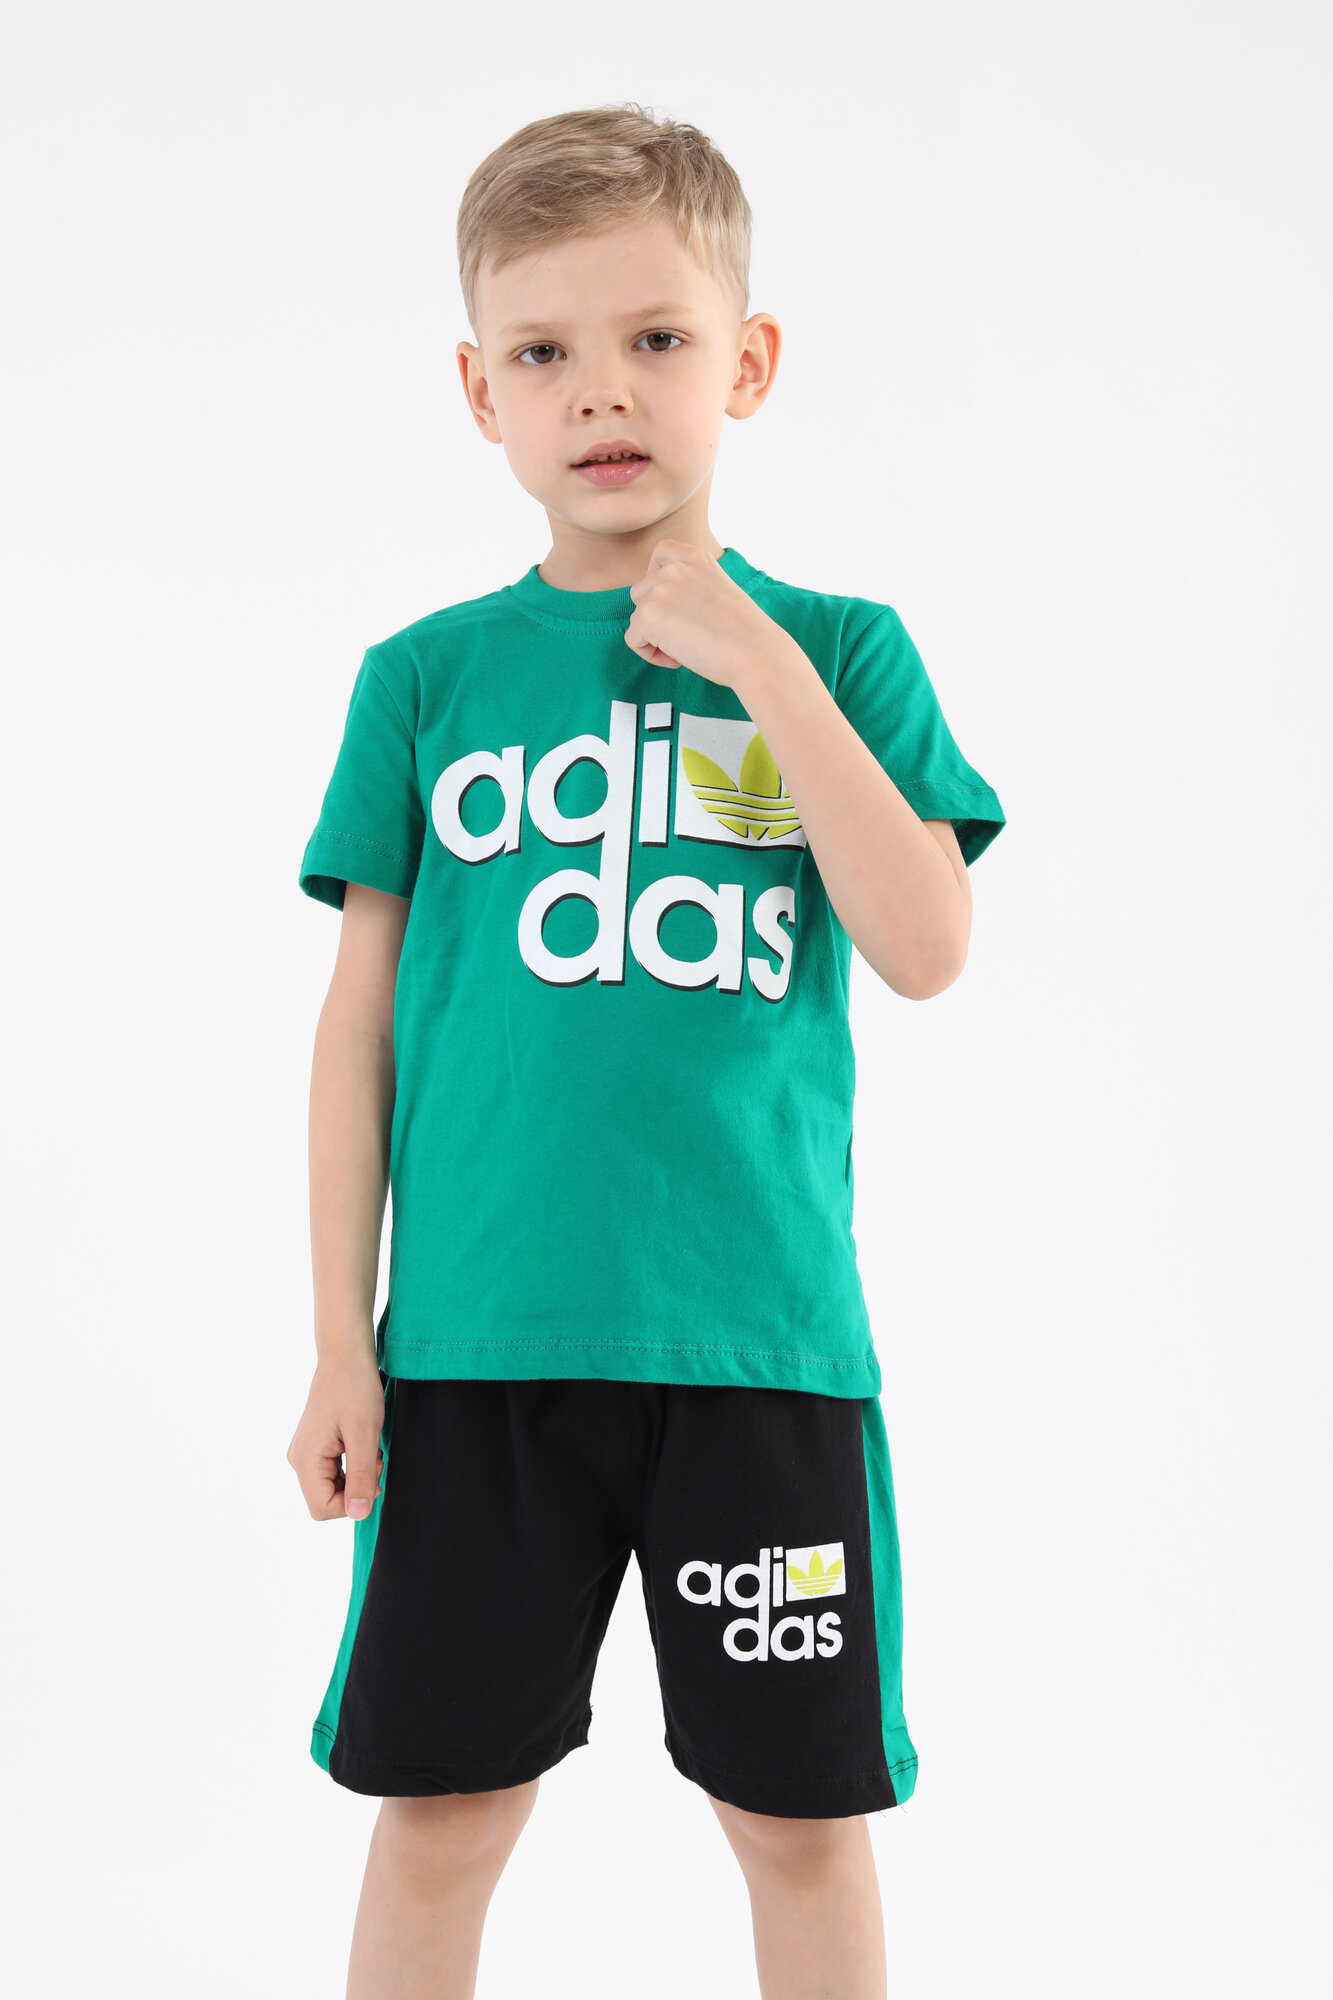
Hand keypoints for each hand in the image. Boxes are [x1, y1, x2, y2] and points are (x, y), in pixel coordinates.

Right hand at [287, 1353, 384, 1521]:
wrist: (346, 1356)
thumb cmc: (356, 1389)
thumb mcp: (365, 1434)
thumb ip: (361, 1476)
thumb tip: (359, 1514)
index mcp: (305, 1459)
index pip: (323, 1509)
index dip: (353, 1502)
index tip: (373, 1474)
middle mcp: (298, 1460)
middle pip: (327, 1501)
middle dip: (357, 1488)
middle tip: (375, 1460)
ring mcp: (305, 1453)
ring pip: (332, 1489)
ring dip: (358, 1477)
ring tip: (371, 1450)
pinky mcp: (315, 1447)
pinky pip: (334, 1474)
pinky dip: (353, 1467)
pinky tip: (364, 1447)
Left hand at [624, 539, 794, 690]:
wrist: (755, 652)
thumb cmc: (744, 633)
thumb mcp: (718, 591)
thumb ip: (691, 587)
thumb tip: (667, 606)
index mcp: (695, 557)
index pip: (660, 554)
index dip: (659, 581)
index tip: (677, 606)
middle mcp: (675, 568)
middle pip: (642, 591)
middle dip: (658, 615)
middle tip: (687, 637)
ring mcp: (659, 590)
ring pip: (637, 616)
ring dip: (654, 635)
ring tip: (684, 649)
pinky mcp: (648, 616)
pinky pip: (633, 639)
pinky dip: (649, 654)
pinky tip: (677, 660)